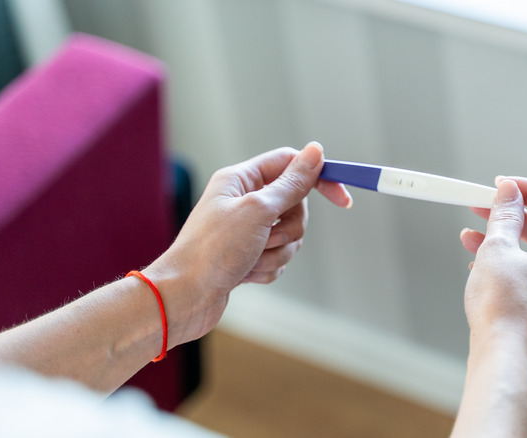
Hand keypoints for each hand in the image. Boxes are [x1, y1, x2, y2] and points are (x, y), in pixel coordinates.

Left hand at [145, 142, 350, 346]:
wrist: (184, 298)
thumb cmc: (212, 250)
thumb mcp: (258, 210)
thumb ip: (292, 183)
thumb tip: (316, 152)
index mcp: (241, 179)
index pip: (290, 164)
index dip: (318, 178)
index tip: (342, 199)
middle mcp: (243, 201)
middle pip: (294, 205)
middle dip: (288, 228)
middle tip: (267, 237)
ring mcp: (245, 230)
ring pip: (289, 235)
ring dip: (276, 252)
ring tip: (250, 260)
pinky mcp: (247, 256)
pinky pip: (278, 257)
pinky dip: (268, 268)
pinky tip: (244, 275)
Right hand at [460, 177, 526, 381]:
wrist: (505, 363)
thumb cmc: (505, 309)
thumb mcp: (498, 250)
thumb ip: (506, 216)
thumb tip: (509, 193)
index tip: (509, 188)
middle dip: (515, 220)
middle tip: (485, 210)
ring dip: (508, 248)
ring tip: (472, 242)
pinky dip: (515, 275)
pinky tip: (484, 275)